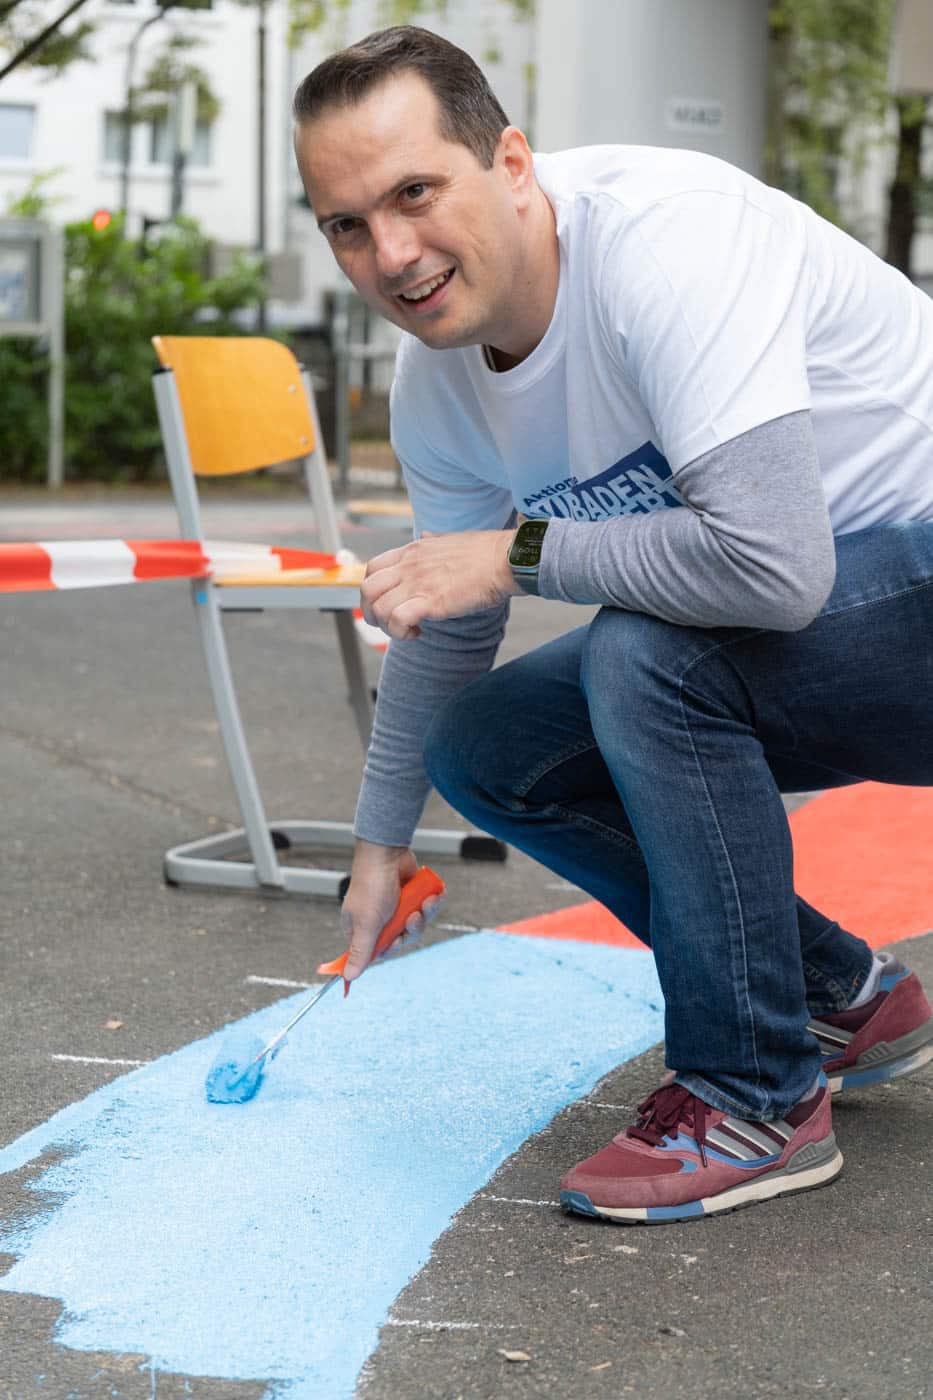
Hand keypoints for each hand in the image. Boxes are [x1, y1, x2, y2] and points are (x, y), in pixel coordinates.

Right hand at [339, 841, 444, 981]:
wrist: (388, 852)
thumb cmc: (372, 886)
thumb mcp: (367, 924)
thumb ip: (361, 951)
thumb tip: (349, 977)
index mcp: (361, 929)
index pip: (377, 953)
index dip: (391, 949)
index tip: (396, 941)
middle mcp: (378, 920)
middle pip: (401, 940)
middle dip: (411, 929)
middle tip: (412, 917)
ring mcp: (396, 908)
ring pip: (416, 925)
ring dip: (425, 915)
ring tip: (425, 902)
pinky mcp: (410, 897)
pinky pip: (426, 909)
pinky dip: (432, 903)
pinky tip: (434, 895)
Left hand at [361, 529, 517, 640]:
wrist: (504, 560)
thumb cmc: (484, 552)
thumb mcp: (450, 539)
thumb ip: (433, 541)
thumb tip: (426, 536)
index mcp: (411, 552)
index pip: (372, 569)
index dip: (372, 590)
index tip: (387, 602)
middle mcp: (408, 566)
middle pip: (367, 590)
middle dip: (371, 612)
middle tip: (388, 623)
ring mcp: (417, 583)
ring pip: (379, 609)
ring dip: (387, 626)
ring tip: (407, 630)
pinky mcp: (430, 602)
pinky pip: (397, 620)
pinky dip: (401, 632)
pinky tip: (417, 633)